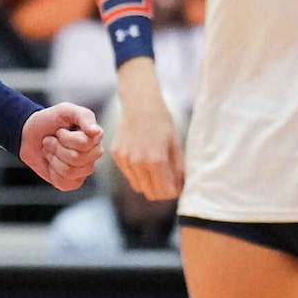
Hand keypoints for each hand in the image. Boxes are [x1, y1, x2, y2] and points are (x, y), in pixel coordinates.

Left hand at [19, 100, 101, 190]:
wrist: (30, 134)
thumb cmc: (50, 120)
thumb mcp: (65, 110)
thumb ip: (84, 116)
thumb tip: (97, 131)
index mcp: (95, 137)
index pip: (84, 144)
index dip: (66, 138)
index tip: (59, 131)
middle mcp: (93, 154)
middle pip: (77, 159)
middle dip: (57, 148)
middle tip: (51, 140)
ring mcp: (84, 170)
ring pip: (70, 171)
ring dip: (53, 158)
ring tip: (50, 150)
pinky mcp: (73, 182)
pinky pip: (64, 183)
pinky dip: (52, 172)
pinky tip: (52, 163)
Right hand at [108, 80, 181, 198]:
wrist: (140, 104)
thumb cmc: (162, 122)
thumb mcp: (175, 145)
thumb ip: (178, 169)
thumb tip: (181, 187)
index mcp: (156, 160)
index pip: (165, 192)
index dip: (174, 191)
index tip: (178, 186)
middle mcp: (138, 162)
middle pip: (151, 193)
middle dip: (162, 190)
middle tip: (169, 181)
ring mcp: (125, 159)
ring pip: (138, 186)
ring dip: (149, 183)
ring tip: (156, 169)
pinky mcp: (117, 156)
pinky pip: (129, 175)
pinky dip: (138, 173)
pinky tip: (143, 159)